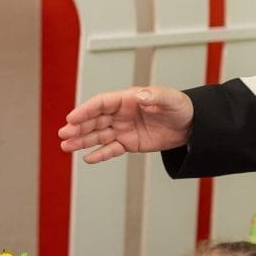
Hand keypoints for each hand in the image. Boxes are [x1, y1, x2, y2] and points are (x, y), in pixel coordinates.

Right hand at [58, 86, 193, 162]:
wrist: (192, 127)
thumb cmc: (181, 108)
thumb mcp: (171, 99)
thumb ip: (155, 97)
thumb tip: (140, 96)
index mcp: (127, 99)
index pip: (100, 103)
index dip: (85, 110)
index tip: (72, 118)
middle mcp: (121, 113)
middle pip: (94, 120)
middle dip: (78, 127)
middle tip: (64, 134)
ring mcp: (123, 129)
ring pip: (98, 135)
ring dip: (82, 140)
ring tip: (66, 146)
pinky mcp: (129, 143)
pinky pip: (111, 149)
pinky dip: (100, 154)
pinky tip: (87, 158)